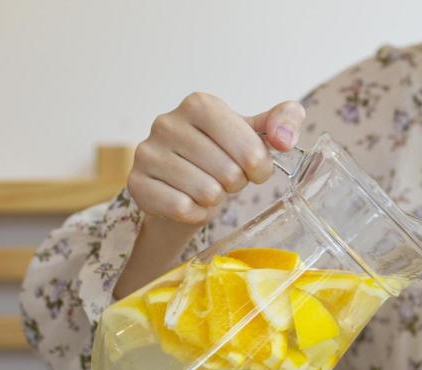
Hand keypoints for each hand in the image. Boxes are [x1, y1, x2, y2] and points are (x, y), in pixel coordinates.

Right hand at [128, 93, 305, 225]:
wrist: (185, 183)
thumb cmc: (224, 154)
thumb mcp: (257, 133)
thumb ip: (284, 121)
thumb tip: (284, 140)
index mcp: (200, 105)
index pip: (250, 147)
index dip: (260, 167)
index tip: (254, 168)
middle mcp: (167, 122)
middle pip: (229, 173)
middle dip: (236, 183)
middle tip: (226, 178)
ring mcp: (147, 152)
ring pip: (206, 192)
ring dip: (216, 199)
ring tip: (208, 186)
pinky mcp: (136, 183)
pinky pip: (181, 208)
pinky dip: (196, 213)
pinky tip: (191, 200)